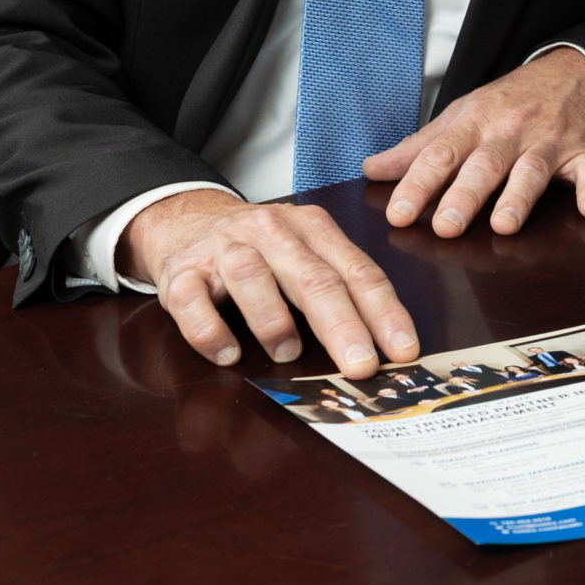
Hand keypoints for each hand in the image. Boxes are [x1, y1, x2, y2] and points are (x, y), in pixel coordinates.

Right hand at [124, 188, 420, 378]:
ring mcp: (223, 249)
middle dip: (342, 324)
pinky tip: (228, 354)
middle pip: (312, 277)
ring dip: (273, 319)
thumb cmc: (261, 248)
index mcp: (312, 228)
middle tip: (361, 365)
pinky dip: (210, 331)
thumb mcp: (305, 253)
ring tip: (288, 353)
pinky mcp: (181, 271)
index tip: (403, 350)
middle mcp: (271, 231)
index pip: (356, 271)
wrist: (187, 219)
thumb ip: (339, 287)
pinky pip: (192, 300)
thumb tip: (381, 346)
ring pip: (251, 277)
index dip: (383, 312)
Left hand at [364, 47, 584, 237]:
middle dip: (465, 195)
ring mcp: (550, 141)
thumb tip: (371, 169)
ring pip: (533, 169)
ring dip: (519, 197)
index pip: (441, 154)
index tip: (398, 215)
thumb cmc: (512, 100)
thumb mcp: (463, 114)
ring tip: (504, 225)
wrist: (577, 69)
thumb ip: (419, 147)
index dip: (418, 185)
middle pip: (484, 164)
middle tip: (446, 228)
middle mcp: (510, 132)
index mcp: (475, 123)